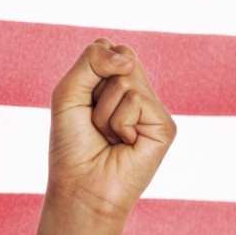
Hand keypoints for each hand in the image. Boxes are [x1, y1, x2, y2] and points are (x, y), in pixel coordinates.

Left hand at [46, 38, 175, 222]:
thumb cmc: (72, 145)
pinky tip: (123, 144)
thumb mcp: (69, 92)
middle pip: (121, 58)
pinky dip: (119, 123)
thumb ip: (92, 60)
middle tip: (95, 122)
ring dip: (104, 112)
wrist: (80, 187)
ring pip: (126, 80)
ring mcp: (153, 109)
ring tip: (108, 137)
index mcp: (115, 84)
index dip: (87, 72)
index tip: (82, 105)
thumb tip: (128, 60)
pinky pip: (136, 100)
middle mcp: (138, 93)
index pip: (107, 47)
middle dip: (95, 90)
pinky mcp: (166, 126)